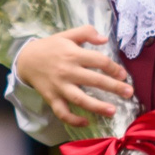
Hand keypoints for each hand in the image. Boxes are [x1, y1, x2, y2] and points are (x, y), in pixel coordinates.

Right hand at [16, 26, 131, 121]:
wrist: (26, 59)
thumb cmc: (50, 47)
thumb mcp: (67, 34)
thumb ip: (86, 32)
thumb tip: (104, 39)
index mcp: (73, 54)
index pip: (99, 61)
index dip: (113, 68)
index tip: (123, 75)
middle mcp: (68, 71)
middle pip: (94, 80)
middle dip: (113, 87)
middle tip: (129, 93)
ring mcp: (59, 86)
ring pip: (80, 99)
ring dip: (97, 106)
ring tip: (113, 111)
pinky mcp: (51, 98)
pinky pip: (62, 112)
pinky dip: (73, 119)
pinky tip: (86, 122)